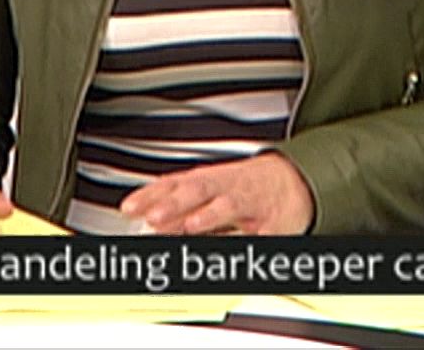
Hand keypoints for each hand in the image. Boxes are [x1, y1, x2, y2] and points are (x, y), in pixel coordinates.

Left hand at [119, 152, 312, 234]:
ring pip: (228, 206)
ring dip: (208, 215)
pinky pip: (261, 232)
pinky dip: (252, 238)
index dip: (150, 195)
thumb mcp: (209, 189)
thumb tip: (144, 219)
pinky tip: (243, 242)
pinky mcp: (272, 223)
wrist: (293, 183)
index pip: (173, 184)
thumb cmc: (244, 188)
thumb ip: (178, 203)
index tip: (129, 207)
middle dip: (174, 204)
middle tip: (153, 217)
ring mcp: (249, 205)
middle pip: (197, 192)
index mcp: (208, 181)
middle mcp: (226, 189)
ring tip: (190, 225)